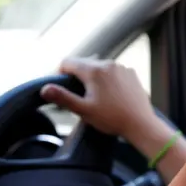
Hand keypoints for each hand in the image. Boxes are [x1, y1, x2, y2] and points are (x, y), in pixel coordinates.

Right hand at [40, 58, 157, 136]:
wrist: (141, 123)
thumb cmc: (112, 118)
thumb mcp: (84, 110)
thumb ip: (63, 97)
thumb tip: (45, 88)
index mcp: (94, 70)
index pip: (68, 62)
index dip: (60, 73)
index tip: (61, 87)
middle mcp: (108, 64)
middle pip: (84, 63)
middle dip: (77, 76)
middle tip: (78, 96)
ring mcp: (122, 68)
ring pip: (100, 68)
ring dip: (93, 78)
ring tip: (95, 97)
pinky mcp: (131, 74)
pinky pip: (113, 72)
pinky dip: (108, 80)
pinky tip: (110, 95)